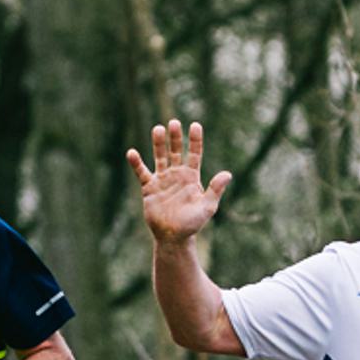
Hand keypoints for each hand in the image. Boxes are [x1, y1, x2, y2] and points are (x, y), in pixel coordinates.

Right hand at [126, 119, 231, 243]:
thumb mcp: (208, 207)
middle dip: (175, 137)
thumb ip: (215, 190)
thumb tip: (228, 174)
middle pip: (176, 150)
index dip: (195, 140)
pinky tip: (132, 153)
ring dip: (158, 143)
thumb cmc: (193, 223)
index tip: (195, 125)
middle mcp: (177, 174)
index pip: (194, 153)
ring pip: (160, 157)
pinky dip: (136, 163)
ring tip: (158, 129)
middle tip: (174, 123)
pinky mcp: (149, 188)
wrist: (173, 236)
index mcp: (191, 176)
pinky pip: (141, 173)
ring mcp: (162, 179)